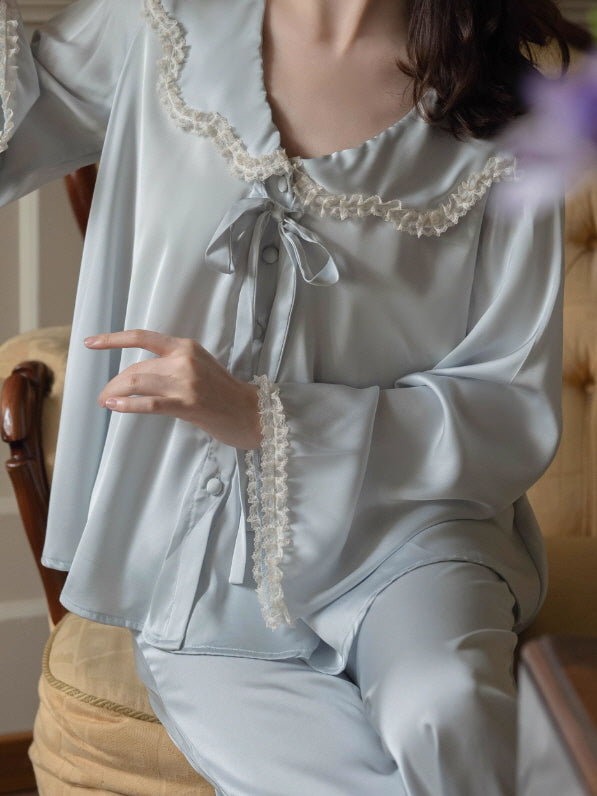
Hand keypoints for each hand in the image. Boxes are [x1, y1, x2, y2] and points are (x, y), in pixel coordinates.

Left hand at [85, 329, 260, 449]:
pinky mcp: (187, 403)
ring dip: (115, 392)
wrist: (250, 412)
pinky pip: (149, 403)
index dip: (113, 339)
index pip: (142, 337)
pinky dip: (127, 404)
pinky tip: (113, 406)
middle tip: (104, 395)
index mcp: (185, 347)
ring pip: (136, 383)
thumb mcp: (198, 367)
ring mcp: (185, 382)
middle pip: (136, 368)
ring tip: (105, 401)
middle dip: (115, 382)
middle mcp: (183, 360)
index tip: (91, 342)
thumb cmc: (223, 393)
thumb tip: (136, 375)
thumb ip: (170, 365)